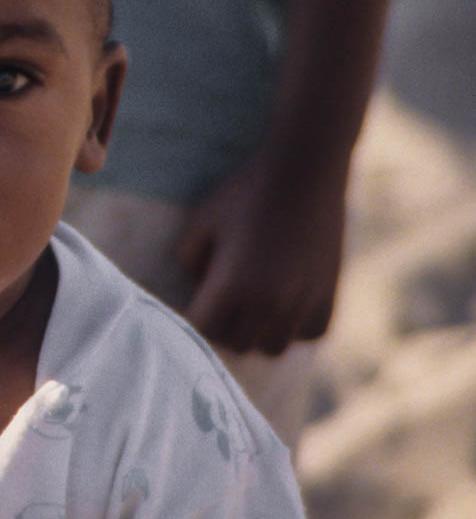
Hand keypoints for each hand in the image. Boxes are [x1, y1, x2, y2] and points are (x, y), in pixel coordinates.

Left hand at [175, 153, 346, 354]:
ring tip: (249, 308)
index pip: (203, 328)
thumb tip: (197, 292)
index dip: (192, 317)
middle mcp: (270, 302)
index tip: (191, 304)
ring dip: (257, 332)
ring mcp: (303, 302)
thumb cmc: (245, 193)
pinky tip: (282, 306)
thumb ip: (188, 262)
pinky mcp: (330, 296)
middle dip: (222, 326)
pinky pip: (308, 335)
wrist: (304, 171)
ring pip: (271, 347)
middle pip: (236, 342)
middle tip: (219, 304)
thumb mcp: (202, 222)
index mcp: (233, 284)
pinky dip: (293, 328)